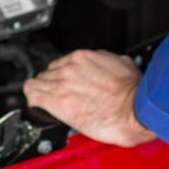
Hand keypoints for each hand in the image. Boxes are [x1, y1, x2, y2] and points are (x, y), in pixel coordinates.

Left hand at [23, 50, 158, 146]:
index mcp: (83, 58)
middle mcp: (69, 68)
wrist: (136, 110)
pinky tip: (35, 105)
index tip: (63, 82)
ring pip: (37, 83)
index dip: (61, 75)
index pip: (60, 63)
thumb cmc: (134, 92)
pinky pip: (33, 97)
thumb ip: (106, 61)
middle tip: (57, 94)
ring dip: (40, 91)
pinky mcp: (58, 103)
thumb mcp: (123, 64)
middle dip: (51, 83)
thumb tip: (105, 64)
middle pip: (48, 74)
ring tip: (43, 100)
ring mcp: (62, 84)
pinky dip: (32, 101)